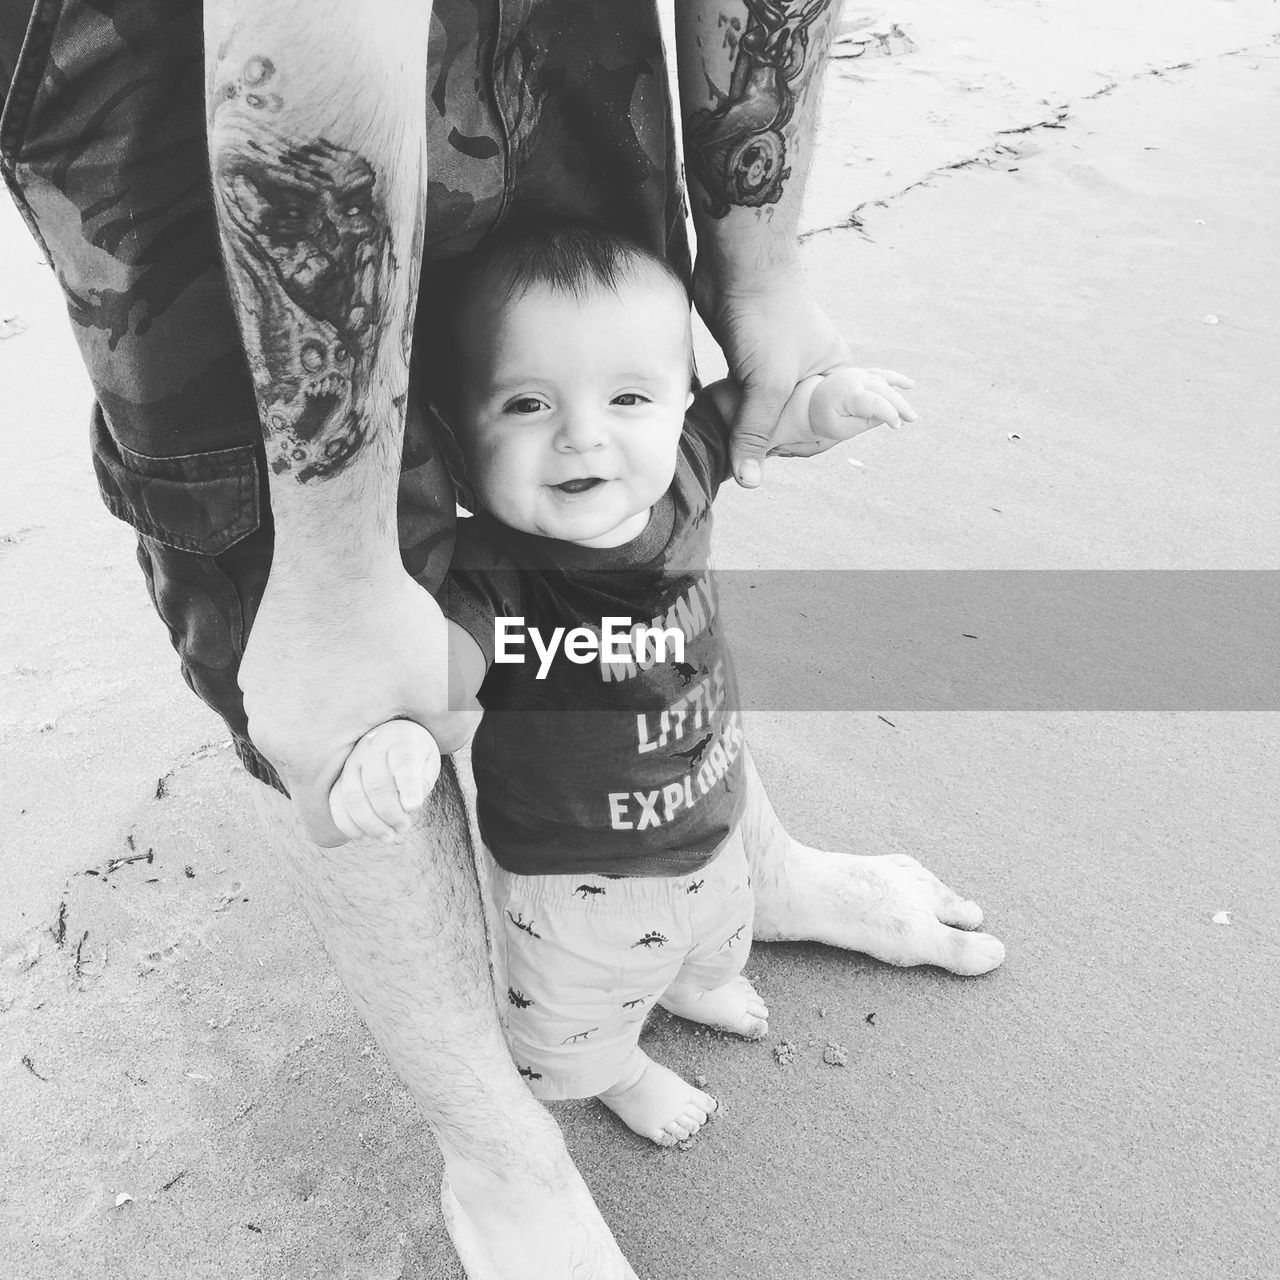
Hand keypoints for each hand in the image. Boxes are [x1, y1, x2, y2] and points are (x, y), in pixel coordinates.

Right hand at [239, 560, 479, 845]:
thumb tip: (445, 746)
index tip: (394, 786)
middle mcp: (268, 728)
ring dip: (342, 726)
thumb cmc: (387, 622)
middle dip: (360, 767)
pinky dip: (325, 693)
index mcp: (304, 753)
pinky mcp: (258, 660)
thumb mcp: (444, 689)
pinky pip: (294, 699)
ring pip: (305, 735)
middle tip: (399, 729)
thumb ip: (454, 736)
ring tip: (380, 684)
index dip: (367, 820)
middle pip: (316, 779)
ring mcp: (255, 692)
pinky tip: (357, 655)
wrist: (336, 546)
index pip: (325, 827)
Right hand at [329, 720, 442, 841]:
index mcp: (401, 741)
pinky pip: (336, 803)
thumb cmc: (415, 755)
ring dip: (370, 824)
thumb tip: (408, 807)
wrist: (391, 737)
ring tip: (389, 837)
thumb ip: (422, 782)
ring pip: (353, 796)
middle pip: (376, 784)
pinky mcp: (338, 778)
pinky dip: (348, 824)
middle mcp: (372, 748)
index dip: (409, 786)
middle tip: (403, 828)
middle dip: (390, 813)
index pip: (404, 762)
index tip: (414, 807)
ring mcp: (352, 762)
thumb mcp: (428, 763)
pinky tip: (364, 836)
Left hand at [692, 262, 851, 486]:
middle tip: (750, 462)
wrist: (738, 263)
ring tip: (734, 449)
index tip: (775, 462)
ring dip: (753, 428)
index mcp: (834, 375)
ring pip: (767, 412)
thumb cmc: (767, 316)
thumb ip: (757, 431)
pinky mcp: (750, 360)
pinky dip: (737, 413)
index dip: (804, 448)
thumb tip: (750, 480)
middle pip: (794, 423)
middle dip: (777, 442)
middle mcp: (811, 373)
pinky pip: (747, 399)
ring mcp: (779, 366)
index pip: (827, 428)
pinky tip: (722, 425)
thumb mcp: (769, 382)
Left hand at [807, 366, 917, 440]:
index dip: (888, 413)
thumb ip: (864, 423)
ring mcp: (858, 374)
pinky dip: (895, 378)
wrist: (809, 403)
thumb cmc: (824, 419)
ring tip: (911, 414)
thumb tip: (889, 418)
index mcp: (846, 394)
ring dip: (899, 398)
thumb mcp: (840, 429)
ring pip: (884, 384)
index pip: (874, 402)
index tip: (897, 426)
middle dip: (899, 406)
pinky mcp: (861, 374)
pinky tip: (910, 384)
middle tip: (912, 419)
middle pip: (883, 391)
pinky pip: (881, 374)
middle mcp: (854, 379)